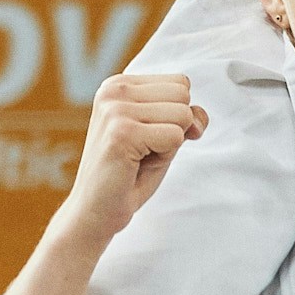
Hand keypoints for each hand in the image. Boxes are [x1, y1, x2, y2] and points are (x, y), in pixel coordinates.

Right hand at [53, 71, 206, 250]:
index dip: (176, 115)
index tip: (148, 136)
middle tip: (144, 149)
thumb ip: (185, 117)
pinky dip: (164, 157)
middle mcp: (114, 89)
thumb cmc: (129, 174)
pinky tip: (135, 165)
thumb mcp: (163, 137)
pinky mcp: (122, 132)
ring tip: (139, 156)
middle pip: (183, 94)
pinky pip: (175, 137)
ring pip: (183, 115)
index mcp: (119, 84)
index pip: (180, 82)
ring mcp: (115, 109)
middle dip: (175, 127)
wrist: (95, 212)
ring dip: (169, 144)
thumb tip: (198, 117)